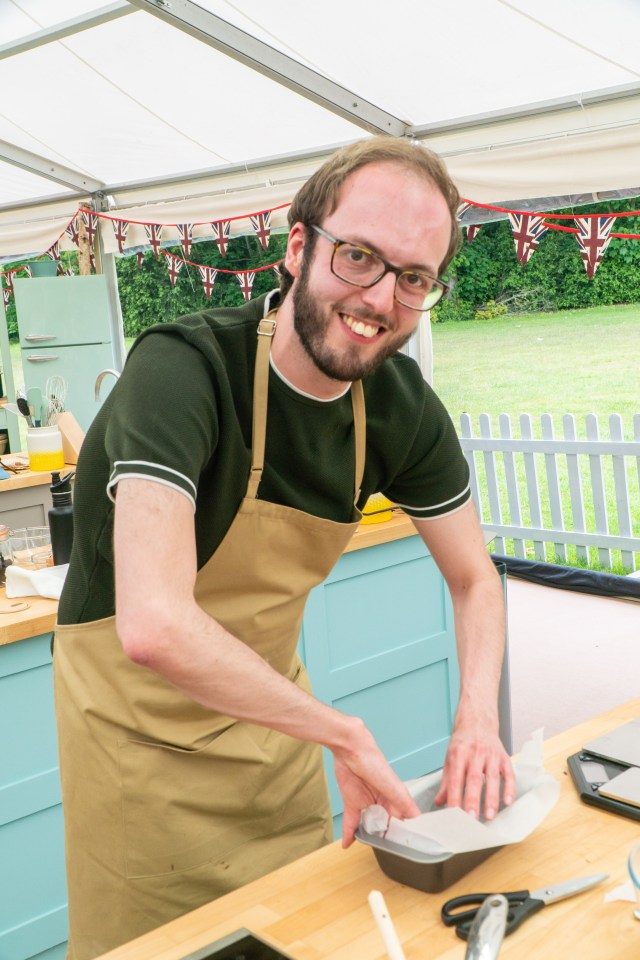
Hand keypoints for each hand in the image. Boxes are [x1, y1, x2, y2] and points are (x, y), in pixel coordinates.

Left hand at [332, 719, 420, 847]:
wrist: (350, 750)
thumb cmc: (375, 762)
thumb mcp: (394, 787)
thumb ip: (405, 805)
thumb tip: (419, 821)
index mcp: (396, 799)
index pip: (404, 822)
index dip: (406, 835)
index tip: (409, 852)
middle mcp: (383, 803)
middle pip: (386, 827)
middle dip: (387, 840)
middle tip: (388, 856)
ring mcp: (367, 804)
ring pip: (369, 826)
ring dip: (369, 838)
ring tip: (372, 851)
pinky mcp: (352, 803)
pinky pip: (351, 823)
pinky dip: (349, 834)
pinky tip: (347, 844)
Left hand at [434, 720, 514, 820]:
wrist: (477, 721)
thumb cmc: (463, 742)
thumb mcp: (450, 758)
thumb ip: (446, 782)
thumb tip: (439, 802)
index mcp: (458, 754)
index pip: (455, 779)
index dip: (454, 797)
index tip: (453, 813)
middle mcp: (475, 753)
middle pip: (474, 779)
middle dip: (472, 800)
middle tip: (471, 818)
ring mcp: (491, 755)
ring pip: (493, 778)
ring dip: (491, 798)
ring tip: (489, 815)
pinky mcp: (504, 757)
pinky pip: (509, 774)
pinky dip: (510, 788)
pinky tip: (508, 801)